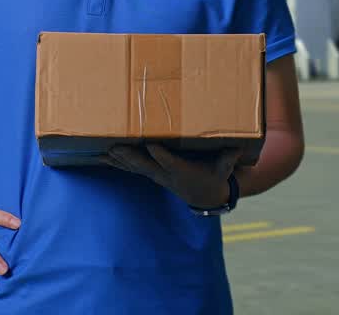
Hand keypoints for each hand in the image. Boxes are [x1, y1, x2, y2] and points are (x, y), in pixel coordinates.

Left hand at [105, 144, 240, 208]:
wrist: (204, 196)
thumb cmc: (214, 177)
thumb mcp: (224, 170)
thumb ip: (228, 160)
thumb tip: (238, 149)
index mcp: (182, 171)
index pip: (169, 162)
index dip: (160, 154)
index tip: (151, 143)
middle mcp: (165, 174)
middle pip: (144, 165)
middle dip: (129, 156)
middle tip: (115, 146)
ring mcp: (155, 175)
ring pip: (133, 167)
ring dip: (117, 159)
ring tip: (101, 151)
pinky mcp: (150, 173)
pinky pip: (130, 168)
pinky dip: (115, 163)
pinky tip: (101, 156)